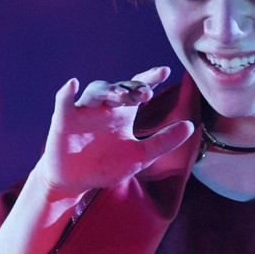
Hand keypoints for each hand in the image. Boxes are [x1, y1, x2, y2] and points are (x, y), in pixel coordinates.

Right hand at [33, 66, 194, 199]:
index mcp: (123, 113)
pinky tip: (72, 84)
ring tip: (119, 95)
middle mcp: (105, 107)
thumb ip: (164, 141)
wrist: (76, 182)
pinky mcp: (64, 120)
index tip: (164, 71)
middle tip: (144, 93)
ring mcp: (84, 112)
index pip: (138, 89)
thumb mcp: (140, 156)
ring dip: (108, 90)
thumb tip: (190, 125)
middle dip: (131, 88)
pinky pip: (64, 102)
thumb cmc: (107, 166)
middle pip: (119, 87)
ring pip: (96, 91)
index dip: (150, 78)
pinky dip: (66, 92)